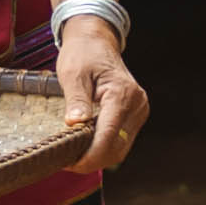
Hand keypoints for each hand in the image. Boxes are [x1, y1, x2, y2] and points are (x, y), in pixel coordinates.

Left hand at [57, 17, 148, 172]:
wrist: (96, 41)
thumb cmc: (83, 54)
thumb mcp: (73, 74)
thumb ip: (76, 100)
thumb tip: (75, 125)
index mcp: (122, 94)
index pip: (108, 136)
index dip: (89, 155)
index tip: (69, 163)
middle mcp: (137, 105)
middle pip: (117, 148)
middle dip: (93, 160)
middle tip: (67, 163)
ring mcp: (139, 111)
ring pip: (121, 148)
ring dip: (98, 157)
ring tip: (73, 156)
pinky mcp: (135, 115)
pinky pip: (121, 139)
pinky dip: (104, 147)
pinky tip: (84, 146)